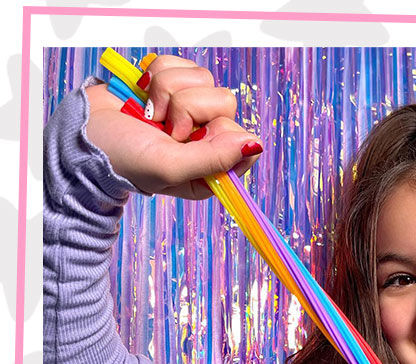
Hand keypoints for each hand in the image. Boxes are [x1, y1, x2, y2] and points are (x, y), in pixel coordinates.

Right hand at [85, 55, 262, 198]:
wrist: (84, 134)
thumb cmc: (125, 160)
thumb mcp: (172, 168)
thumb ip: (214, 159)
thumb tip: (254, 143)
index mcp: (212, 167)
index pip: (245, 140)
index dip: (221, 134)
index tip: (192, 141)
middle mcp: (206, 137)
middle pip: (226, 102)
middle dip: (189, 111)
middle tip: (167, 131)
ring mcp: (190, 109)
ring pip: (203, 79)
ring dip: (169, 93)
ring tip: (151, 116)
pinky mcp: (172, 83)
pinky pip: (181, 65)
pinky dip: (157, 76)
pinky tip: (144, 97)